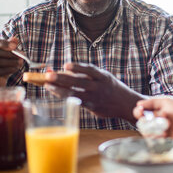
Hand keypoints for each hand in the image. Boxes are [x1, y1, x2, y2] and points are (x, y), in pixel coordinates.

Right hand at [0, 37, 21, 110]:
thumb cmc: (1, 63)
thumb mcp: (6, 53)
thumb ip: (10, 45)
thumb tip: (14, 40)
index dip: (3, 43)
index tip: (14, 46)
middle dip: (8, 53)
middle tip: (20, 56)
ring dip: (9, 62)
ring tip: (19, 63)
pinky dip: (8, 70)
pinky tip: (15, 69)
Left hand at [24, 62, 144, 122]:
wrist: (125, 103)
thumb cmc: (110, 87)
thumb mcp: (103, 77)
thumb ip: (87, 75)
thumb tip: (64, 71)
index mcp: (103, 76)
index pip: (89, 70)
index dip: (78, 67)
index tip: (66, 65)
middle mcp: (99, 86)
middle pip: (78, 81)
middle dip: (62, 78)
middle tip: (49, 75)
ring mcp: (95, 98)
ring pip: (75, 93)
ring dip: (60, 89)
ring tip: (47, 85)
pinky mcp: (93, 107)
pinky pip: (76, 101)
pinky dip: (65, 96)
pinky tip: (56, 92)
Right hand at [133, 96, 172, 148]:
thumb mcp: (167, 102)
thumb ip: (152, 102)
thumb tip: (138, 104)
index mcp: (158, 111)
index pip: (142, 112)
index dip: (138, 111)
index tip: (139, 110)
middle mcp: (157, 122)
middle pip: (141, 122)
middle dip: (145, 119)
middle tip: (153, 116)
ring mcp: (159, 132)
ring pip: (145, 131)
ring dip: (152, 127)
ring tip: (165, 123)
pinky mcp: (161, 142)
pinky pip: (152, 140)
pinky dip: (156, 136)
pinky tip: (164, 134)